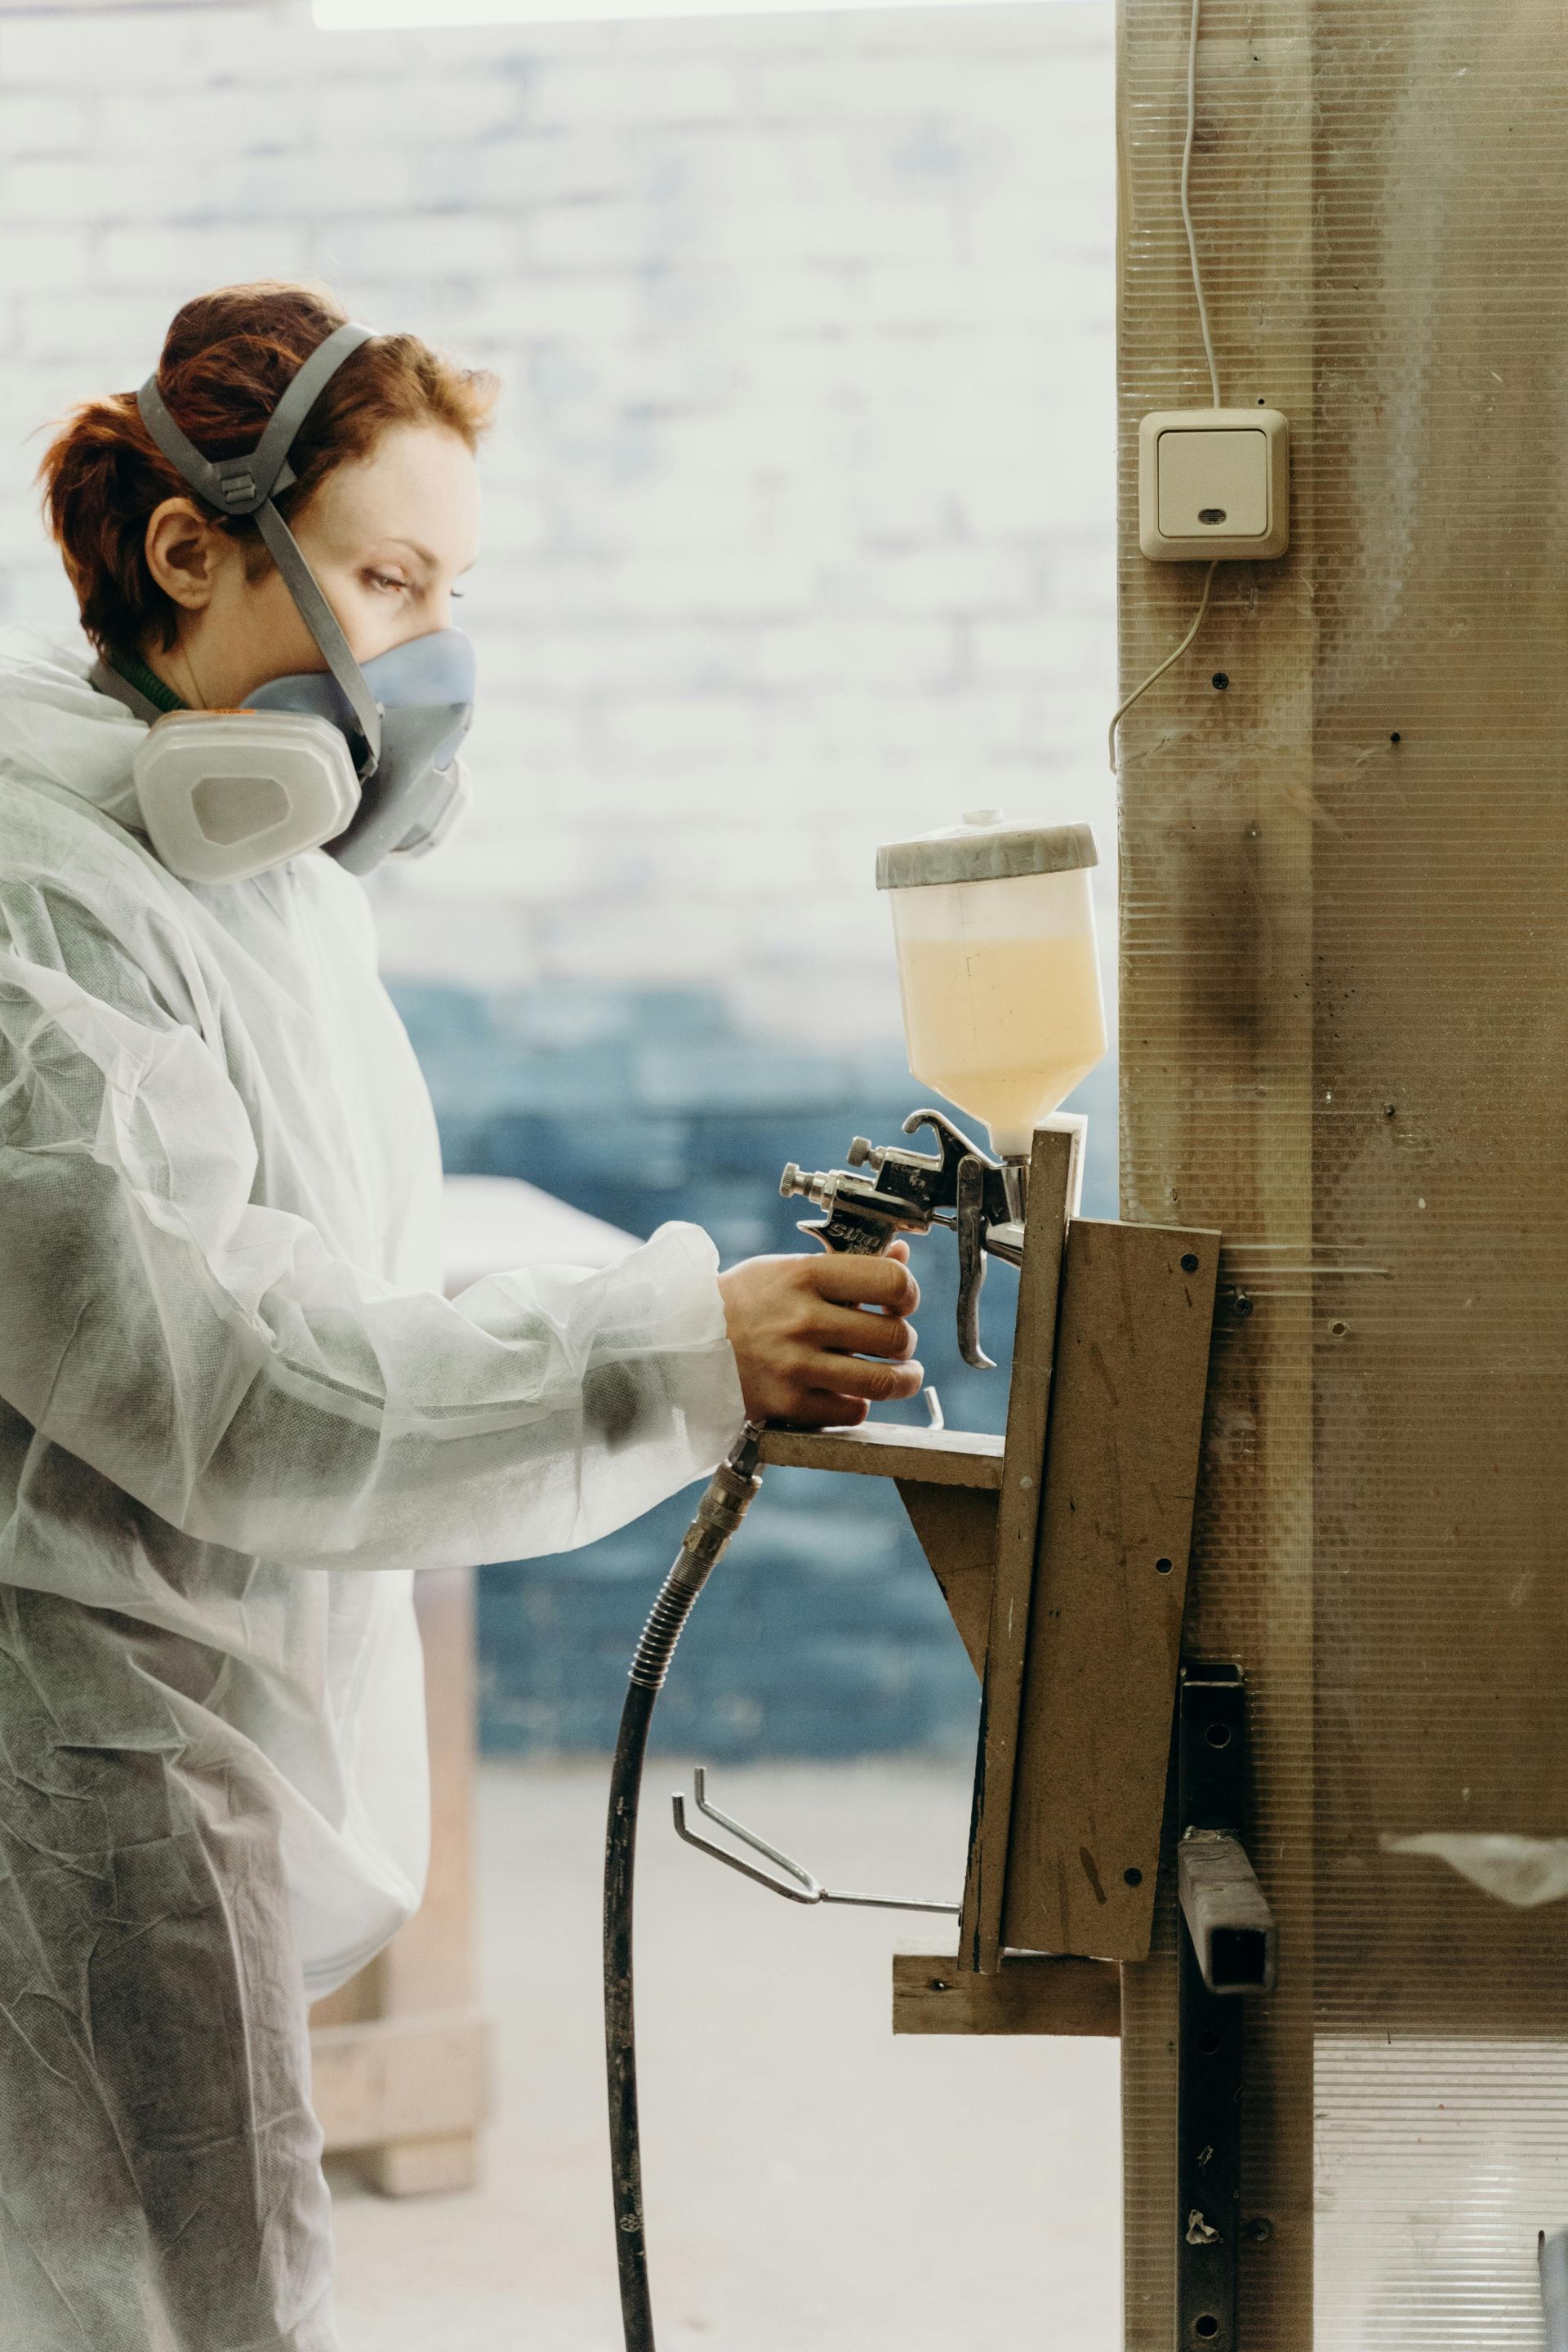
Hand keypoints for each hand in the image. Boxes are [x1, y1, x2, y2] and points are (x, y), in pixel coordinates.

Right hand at [717, 1241, 921, 1429]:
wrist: (683, 1342)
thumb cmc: (744, 1302)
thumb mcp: (789, 1269)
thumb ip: (848, 1265)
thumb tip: (901, 1259)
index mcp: (805, 1275)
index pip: (890, 1283)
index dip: (907, 1295)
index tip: (902, 1302)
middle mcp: (802, 1320)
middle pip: (894, 1336)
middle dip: (904, 1342)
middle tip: (897, 1343)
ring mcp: (794, 1365)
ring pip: (882, 1381)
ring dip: (902, 1379)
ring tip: (902, 1374)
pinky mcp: (787, 1405)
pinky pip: (850, 1411)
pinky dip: (857, 1405)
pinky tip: (849, 1392)